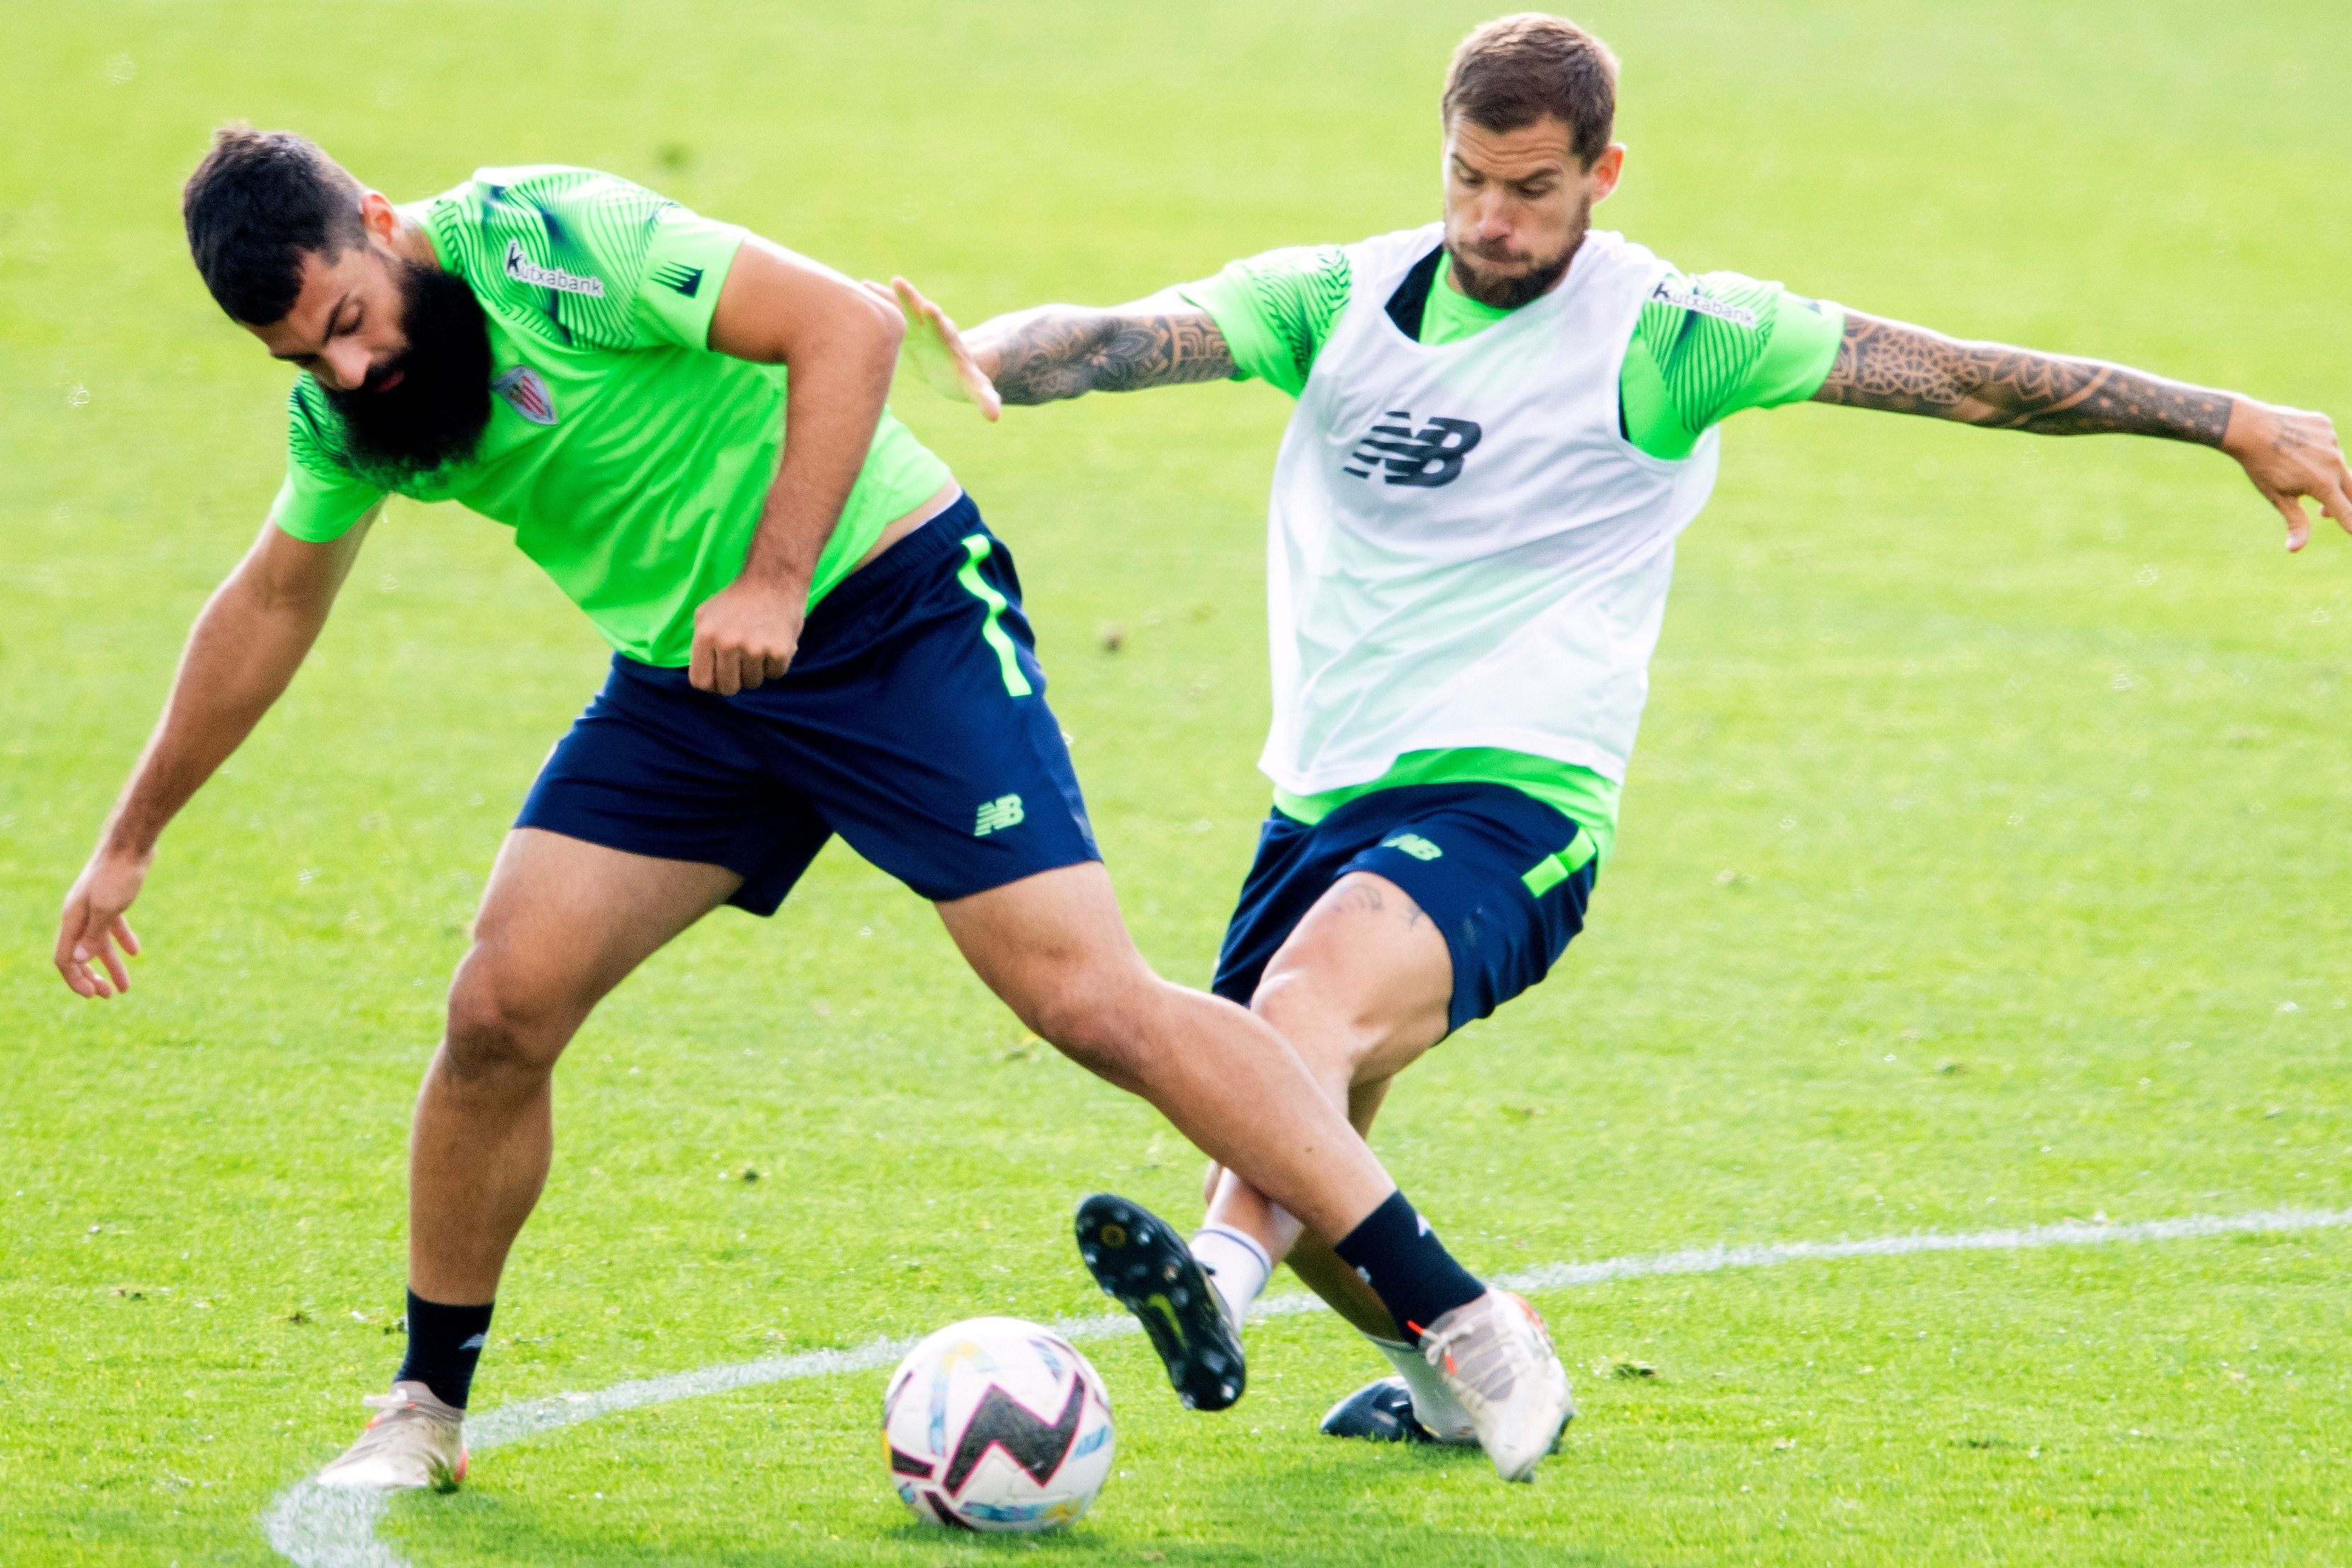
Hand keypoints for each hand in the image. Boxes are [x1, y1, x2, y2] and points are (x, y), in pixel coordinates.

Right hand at [56, 848, 147, 998]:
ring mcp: (95, 907)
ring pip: (99, 944)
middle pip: (80, 955)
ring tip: (125, 988)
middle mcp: (79, 916)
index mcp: (72, 920)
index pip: (64, 958)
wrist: (131, 844)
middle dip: (92, 977)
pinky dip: (122, 941)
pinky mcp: (112, 899)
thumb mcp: (108, 909)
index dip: (76, 979)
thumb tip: (79, 960)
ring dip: (110, 965)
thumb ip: (94, 934)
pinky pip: (113, 927)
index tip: (93, 995)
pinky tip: (136, 953)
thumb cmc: (118, 875)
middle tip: (108, 996)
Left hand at [690, 576, 804, 694]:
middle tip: (742, 662)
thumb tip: (702, 673)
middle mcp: (728, 644)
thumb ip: (699, 644)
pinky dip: (776, 663)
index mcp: (705, 636)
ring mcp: (755, 648)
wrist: (773, 578)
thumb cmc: (738, 598)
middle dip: (735, 680)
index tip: (720, 676)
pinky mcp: (780, 651)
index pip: (701, 682)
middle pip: (727, 688)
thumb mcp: (705, 613)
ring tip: (759, 647)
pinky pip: (775, 674)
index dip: (711, 683)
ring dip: (756, 670)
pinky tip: (774, 643)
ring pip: (753, 683)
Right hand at [865, 276, 1001, 420]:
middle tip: (898, 282)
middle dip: (911, 297)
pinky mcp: (900, 328)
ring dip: (885, 296)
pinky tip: (855, 290)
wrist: (949, 366)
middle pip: (920, 310)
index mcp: (948, 342)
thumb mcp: (974, 388)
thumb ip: (985, 399)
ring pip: (899, 307)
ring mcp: (913, 325)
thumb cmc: (962, 378)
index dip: (936, 319)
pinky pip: (886, 313)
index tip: (930, 307)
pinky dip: (874, 302)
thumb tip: (995, 418)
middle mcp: (930, 327)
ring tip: (864, 284)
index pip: (942, 328)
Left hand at [2222, 400, 2351, 551]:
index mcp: (2323, 484)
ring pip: (2337, 462)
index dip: (2351, 523)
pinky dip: (2318, 450)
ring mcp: (2331, 441)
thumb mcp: (2278, 497)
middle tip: (2325, 513)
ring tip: (2299, 474)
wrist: (2249, 429)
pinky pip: (2327, 442)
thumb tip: (2296, 549)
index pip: (2347, 510)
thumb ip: (2295, 522)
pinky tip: (2297, 449)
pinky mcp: (2325, 425)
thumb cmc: (2261, 467)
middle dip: (2345, 502)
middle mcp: (2333, 462)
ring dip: (2326, 474)